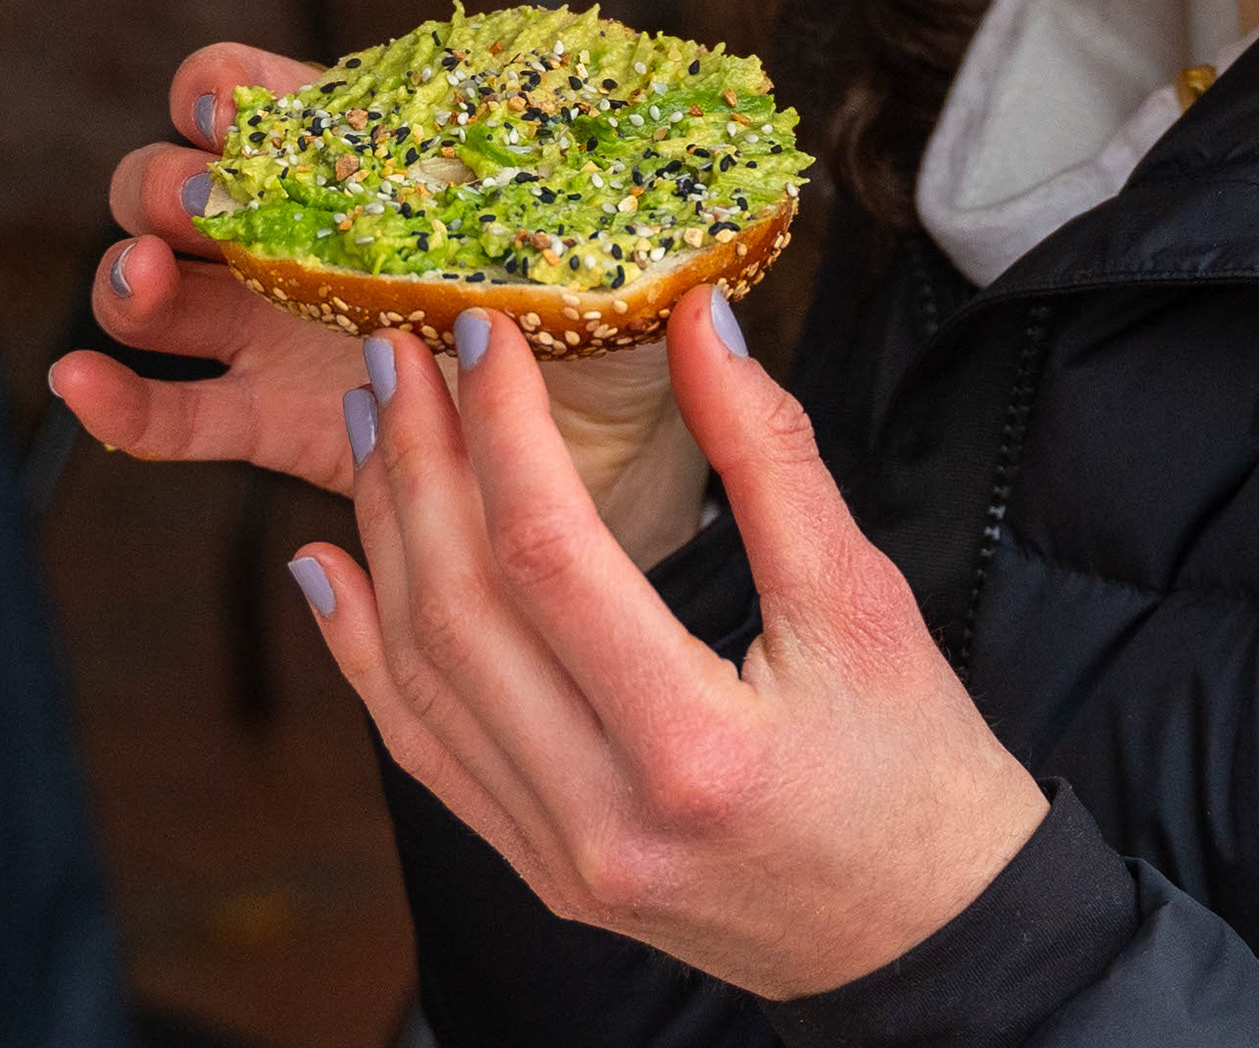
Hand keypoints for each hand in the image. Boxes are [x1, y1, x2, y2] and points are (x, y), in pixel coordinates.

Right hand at [54, 44, 711, 563]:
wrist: (619, 447)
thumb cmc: (611, 315)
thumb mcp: (593, 228)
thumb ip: (568, 177)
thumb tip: (605, 112)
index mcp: (363, 164)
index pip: (253, 96)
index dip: (221, 93)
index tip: (233, 113)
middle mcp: (302, 236)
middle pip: (178, 184)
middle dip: (167, 183)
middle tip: (208, 206)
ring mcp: (274, 330)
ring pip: (158, 287)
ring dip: (130, 274)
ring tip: (147, 281)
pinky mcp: (270, 423)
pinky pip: (172, 414)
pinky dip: (115, 402)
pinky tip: (81, 383)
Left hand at [290, 292, 1049, 1000]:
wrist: (926, 934)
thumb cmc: (917, 771)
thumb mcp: (867, 601)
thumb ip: (773, 457)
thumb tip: (701, 323)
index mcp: (693, 750)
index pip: (551, 558)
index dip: (503, 432)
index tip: (485, 336)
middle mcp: (602, 821)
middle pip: (462, 614)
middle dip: (418, 466)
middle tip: (394, 357)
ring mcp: (558, 859)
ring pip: (425, 680)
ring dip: (384, 539)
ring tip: (371, 429)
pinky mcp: (541, 870)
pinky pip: (426, 752)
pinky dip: (365, 656)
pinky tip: (331, 572)